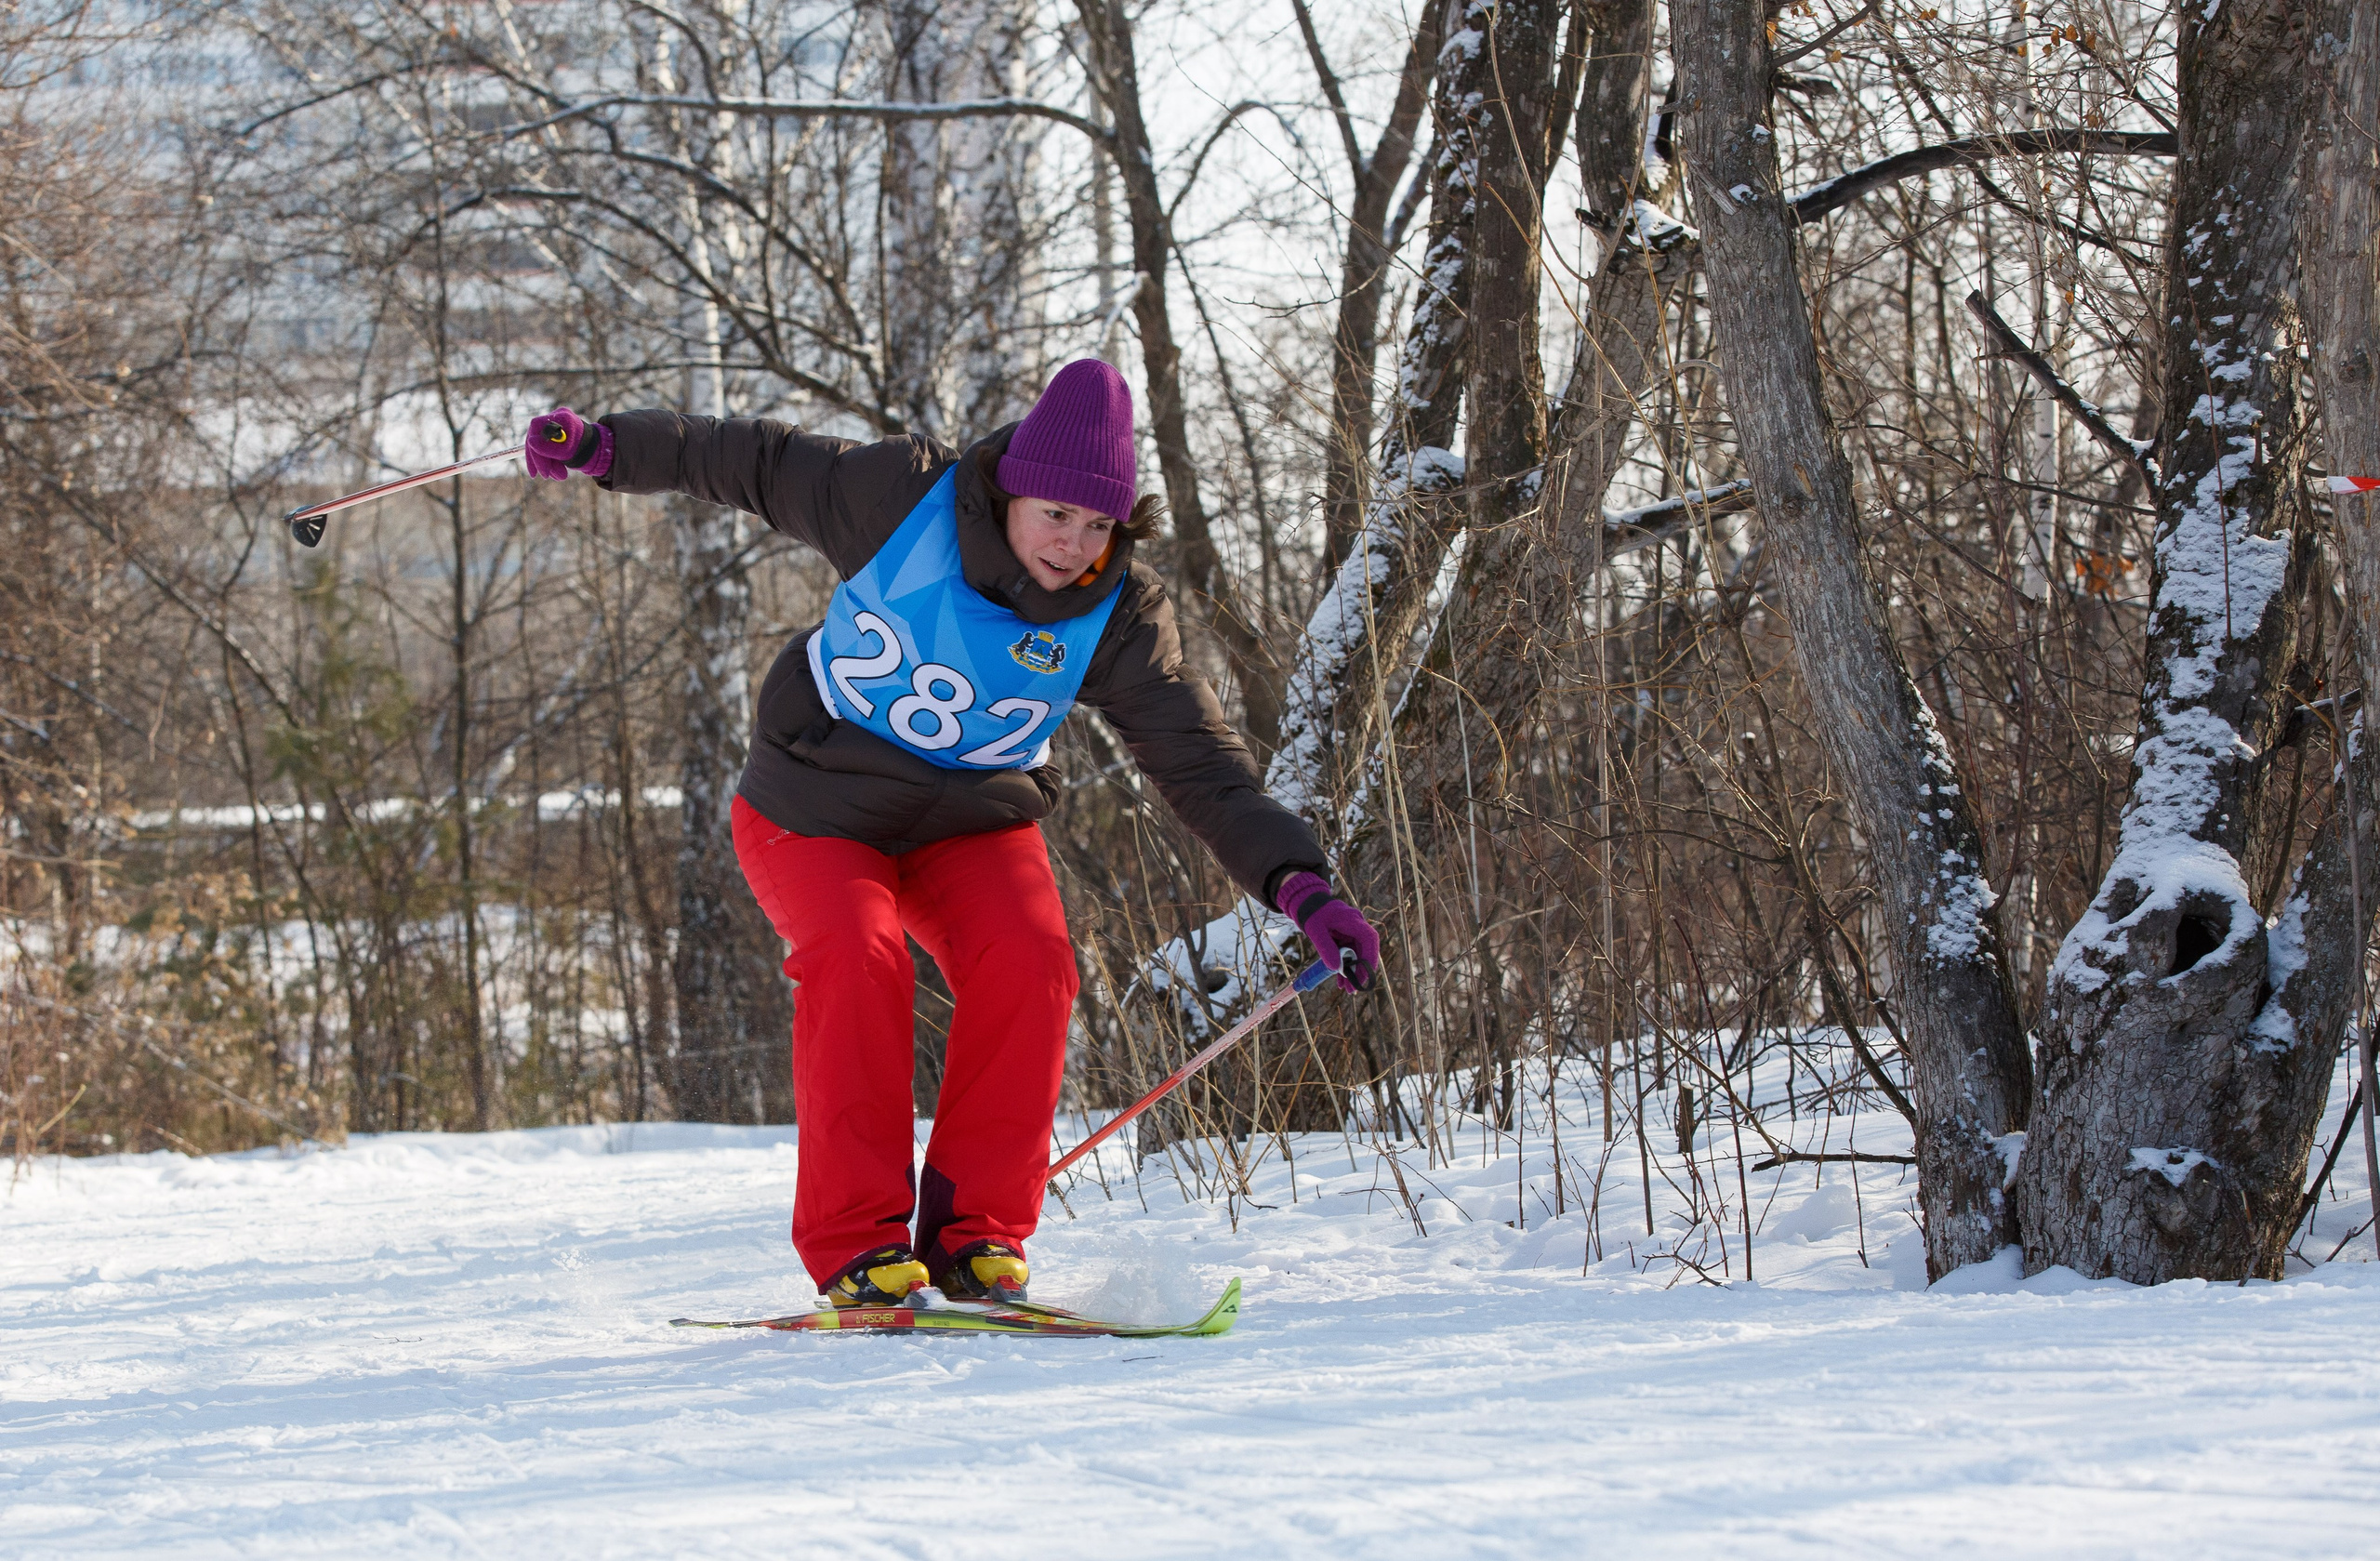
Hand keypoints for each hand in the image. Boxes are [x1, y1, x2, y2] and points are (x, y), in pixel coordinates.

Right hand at [524, 407, 611, 479]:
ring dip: (548, 464)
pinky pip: (548, 450)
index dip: (532, 449)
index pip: (536, 428)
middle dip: (540, 460)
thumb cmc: (587, 451)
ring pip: (542, 446)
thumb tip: (530, 442)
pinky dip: (552, 462)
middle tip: (545, 476)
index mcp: (562, 417)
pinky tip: (559, 474)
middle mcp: (558, 419)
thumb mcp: (567, 452)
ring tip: (560, 477)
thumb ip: (549, 448)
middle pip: (537, 438)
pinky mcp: (558, 438)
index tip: (535, 469)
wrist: (602, 453)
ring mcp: (558, 428)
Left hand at [1274, 871, 1379, 991]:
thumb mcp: (1316, 931)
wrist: (1307, 903)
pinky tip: (1341, 981)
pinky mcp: (1346, 938)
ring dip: (1353, 972)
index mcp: (1352, 920)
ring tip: (1347, 990)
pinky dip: (1346, 967)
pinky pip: (1349, 954)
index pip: (1369, 938)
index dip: (1371, 956)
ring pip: (1358, 955)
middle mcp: (1356, 926)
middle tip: (1354, 989)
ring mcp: (1352, 933)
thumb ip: (1326, 949)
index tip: (1367, 974)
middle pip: (1365, 950)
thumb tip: (1337, 969)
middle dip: (1360, 971)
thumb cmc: (1312, 913)